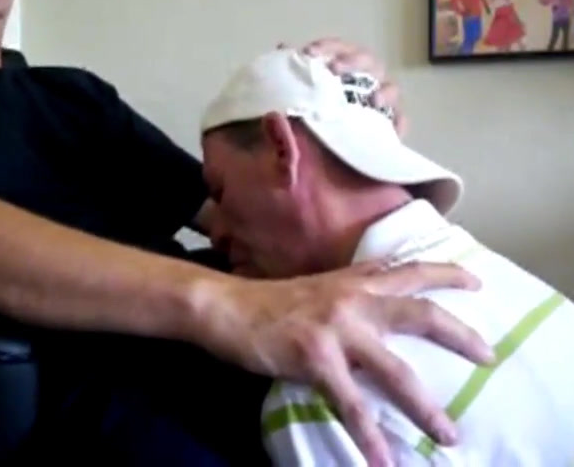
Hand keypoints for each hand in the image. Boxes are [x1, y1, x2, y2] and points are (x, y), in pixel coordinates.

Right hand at [205, 261, 493, 466]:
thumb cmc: (274, 301)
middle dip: (459, 336)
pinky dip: (368, 436)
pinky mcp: (315, 359)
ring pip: (395, 371)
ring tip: (448, 435)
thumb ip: (356, 282)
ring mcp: (336, 330)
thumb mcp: (321, 285)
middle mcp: (353, 300)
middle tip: (488, 356)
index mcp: (355, 282)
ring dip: (425, 408)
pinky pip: (350, 404)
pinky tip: (382, 460)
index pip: (410, 271)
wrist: (229, 308)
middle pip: (420, 315)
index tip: (477, 282)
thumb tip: (385, 280)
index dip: (447, 274)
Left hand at [286, 37, 407, 138]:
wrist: (321, 155)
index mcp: (343, 66)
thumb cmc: (311, 115)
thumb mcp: (298, 95)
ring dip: (384, 92)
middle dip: (351, 62)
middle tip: (334, 70)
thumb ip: (292, 73)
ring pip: (391, 89)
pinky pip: (400, 122)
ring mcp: (381, 102)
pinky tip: (392, 133)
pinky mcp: (388, 126)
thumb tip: (283, 48)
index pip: (338, 48)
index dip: (326, 47)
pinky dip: (399, 125)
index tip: (308, 53)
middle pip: (367, 61)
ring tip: (374, 101)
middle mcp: (366, 78)